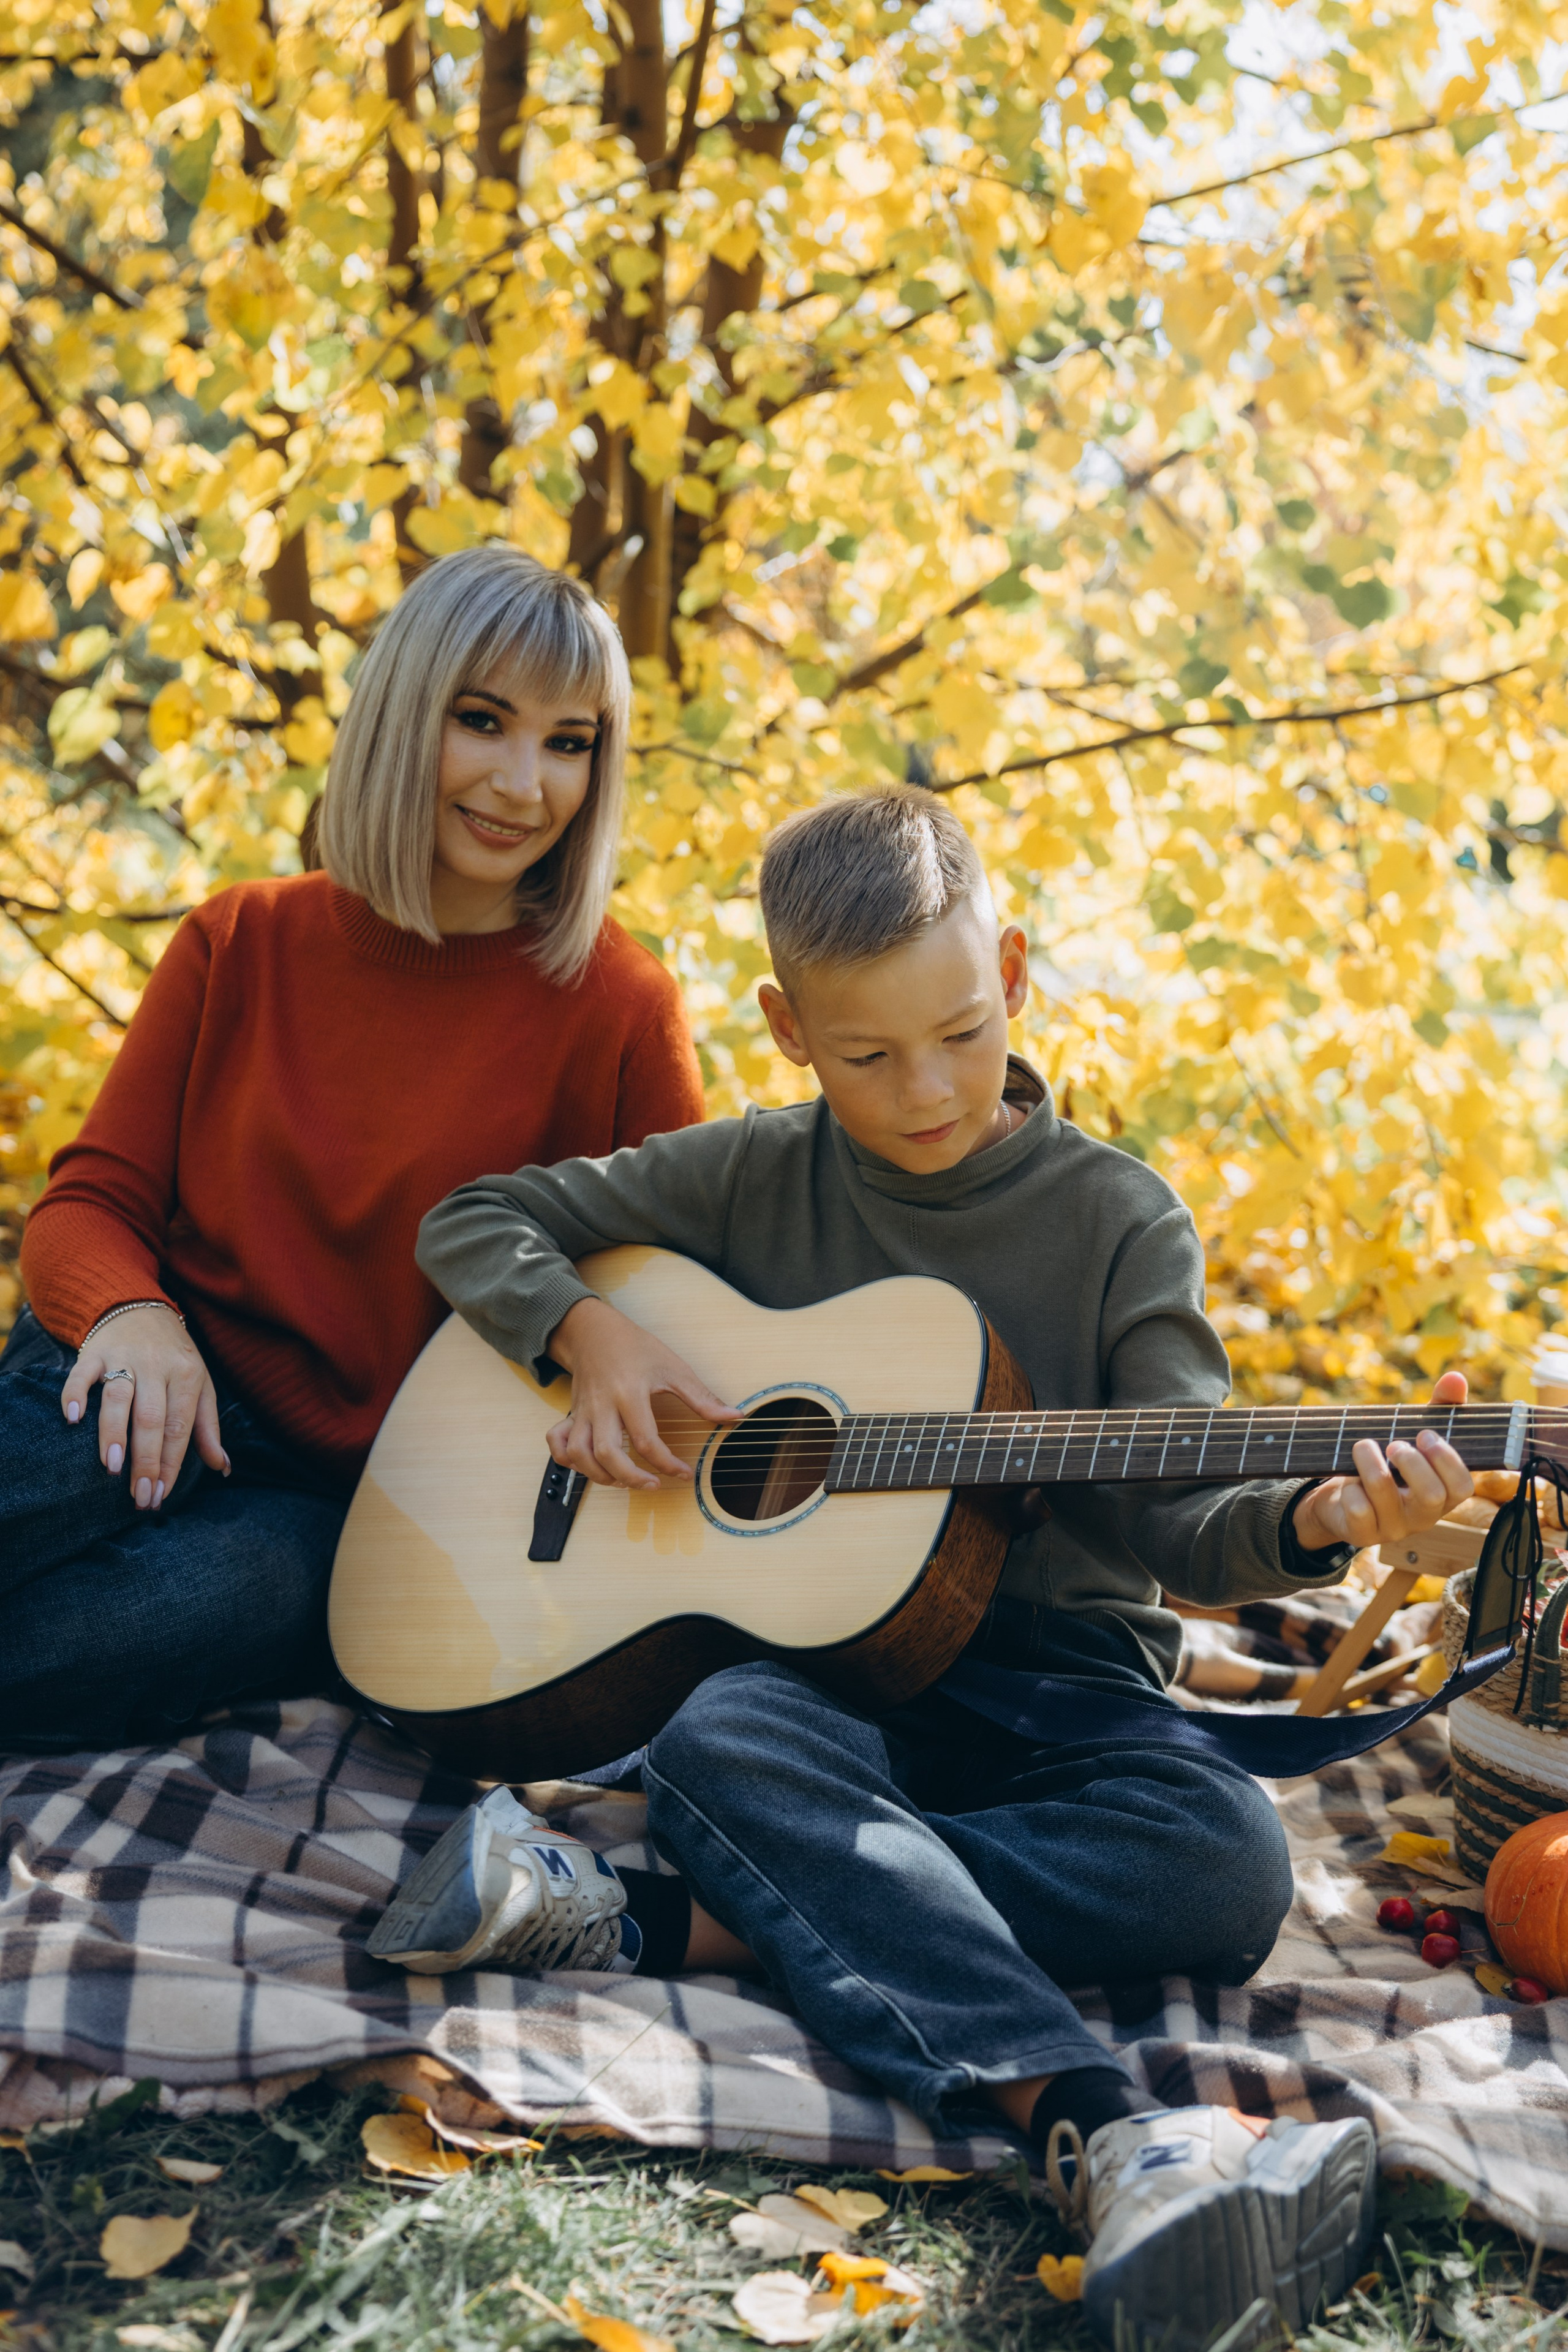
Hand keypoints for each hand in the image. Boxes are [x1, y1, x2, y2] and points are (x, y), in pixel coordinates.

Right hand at [62, 1306, 228, 1508]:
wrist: (139, 1306)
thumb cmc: (173, 1356)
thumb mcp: (200, 1385)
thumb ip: (208, 1428)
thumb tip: (222, 1468)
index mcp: (188, 1376)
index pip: (180, 1428)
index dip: (170, 1465)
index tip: (160, 1496)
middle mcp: (158, 1366)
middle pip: (152, 1418)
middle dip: (146, 1460)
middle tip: (138, 1495)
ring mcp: (125, 1357)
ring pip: (119, 1397)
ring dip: (114, 1433)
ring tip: (111, 1466)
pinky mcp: (95, 1351)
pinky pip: (82, 1373)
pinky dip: (75, 1394)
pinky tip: (72, 1419)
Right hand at [546, 1296, 741, 1489]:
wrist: (594, 1330)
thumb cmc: (635, 1347)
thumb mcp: (673, 1367)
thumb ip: (702, 1396)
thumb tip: (733, 1416)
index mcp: (629, 1393)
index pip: (645, 1439)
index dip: (667, 1463)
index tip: (684, 1473)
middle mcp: (602, 1406)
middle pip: (607, 1453)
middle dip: (631, 1478)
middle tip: (653, 1485)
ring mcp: (583, 1412)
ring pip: (579, 1454)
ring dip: (600, 1476)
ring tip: (624, 1481)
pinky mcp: (572, 1415)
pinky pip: (558, 1443)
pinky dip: (569, 1461)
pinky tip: (591, 1467)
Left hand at [1291, 1369, 1472, 1552]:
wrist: (1342, 1502)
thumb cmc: (1389, 1465)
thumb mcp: (1413, 1438)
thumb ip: (1439, 1410)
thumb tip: (1456, 1377)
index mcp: (1443, 1496)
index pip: (1462, 1487)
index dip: (1446, 1459)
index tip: (1424, 1435)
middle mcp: (1424, 1516)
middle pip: (1431, 1495)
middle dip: (1410, 1461)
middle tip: (1394, 1444)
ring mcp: (1394, 1528)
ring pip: (1387, 1495)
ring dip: (1370, 1462)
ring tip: (1363, 1446)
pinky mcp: (1363, 1534)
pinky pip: (1358, 1510)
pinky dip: (1350, 1486)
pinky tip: (1349, 1480)